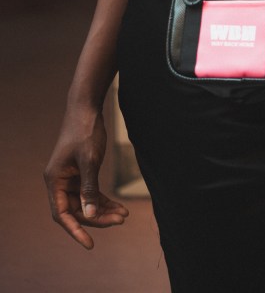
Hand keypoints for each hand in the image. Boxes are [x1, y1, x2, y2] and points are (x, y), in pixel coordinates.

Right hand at [44, 107, 128, 248]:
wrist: (87, 108)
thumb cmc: (85, 131)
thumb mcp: (90, 161)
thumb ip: (89, 189)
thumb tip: (90, 215)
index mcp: (54, 180)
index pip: (61, 214)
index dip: (75, 230)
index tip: (90, 244)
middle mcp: (59, 182)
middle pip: (76, 210)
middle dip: (97, 218)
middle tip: (120, 221)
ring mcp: (70, 178)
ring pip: (86, 203)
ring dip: (103, 210)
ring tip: (123, 215)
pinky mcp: (81, 173)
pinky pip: (91, 193)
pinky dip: (104, 200)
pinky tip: (119, 207)